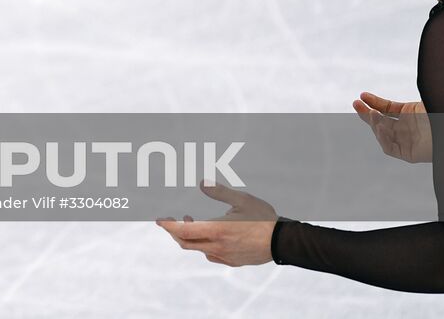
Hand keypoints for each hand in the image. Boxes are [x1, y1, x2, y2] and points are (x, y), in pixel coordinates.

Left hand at [154, 181, 276, 266]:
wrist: (283, 242)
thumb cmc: (264, 218)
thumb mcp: (242, 200)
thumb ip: (219, 192)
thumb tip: (202, 182)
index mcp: (217, 230)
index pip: (183, 231)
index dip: (168, 225)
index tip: (159, 219)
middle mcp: (218, 246)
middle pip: (186, 243)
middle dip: (175, 231)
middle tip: (172, 219)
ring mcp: (225, 256)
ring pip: (198, 250)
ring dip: (190, 238)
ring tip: (193, 221)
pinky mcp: (233, 262)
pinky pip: (211, 256)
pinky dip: (203, 246)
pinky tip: (209, 236)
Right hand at [354, 91, 431, 163]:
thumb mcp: (420, 101)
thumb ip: (404, 96)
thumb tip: (380, 86)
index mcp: (412, 114)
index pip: (388, 109)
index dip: (375, 102)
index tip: (362, 95)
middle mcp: (409, 128)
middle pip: (382, 122)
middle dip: (367, 113)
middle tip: (356, 104)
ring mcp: (409, 141)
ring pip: (383, 134)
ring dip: (374, 124)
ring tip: (372, 114)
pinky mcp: (410, 155)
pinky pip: (390, 148)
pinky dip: (382, 138)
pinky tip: (381, 127)